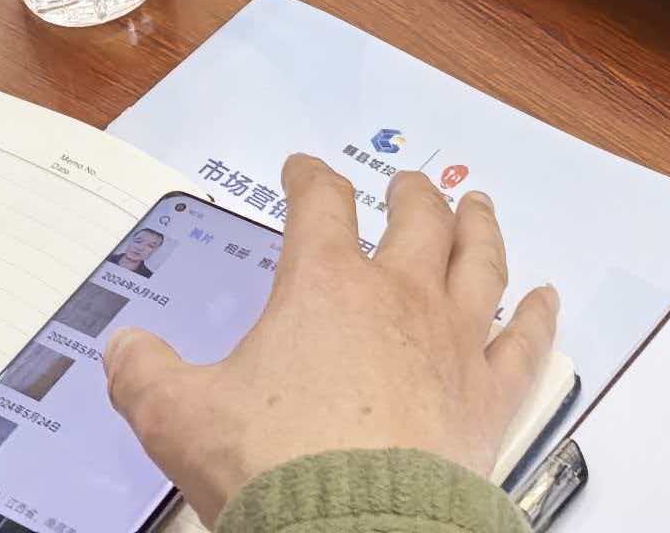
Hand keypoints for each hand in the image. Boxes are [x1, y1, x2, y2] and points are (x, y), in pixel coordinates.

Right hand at [105, 158, 558, 524]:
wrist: (351, 532)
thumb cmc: (273, 467)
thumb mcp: (179, 418)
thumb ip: (145, 375)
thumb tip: (122, 350)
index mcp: (323, 286)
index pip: (320, 205)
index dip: (310, 178)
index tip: (303, 171)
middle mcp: (396, 297)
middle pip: (415, 220)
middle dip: (409, 195)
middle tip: (406, 185)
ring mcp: (452, 344)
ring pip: (480, 264)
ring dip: (480, 230)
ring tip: (479, 208)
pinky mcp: (489, 400)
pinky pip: (526, 345)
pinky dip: (539, 318)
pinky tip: (547, 300)